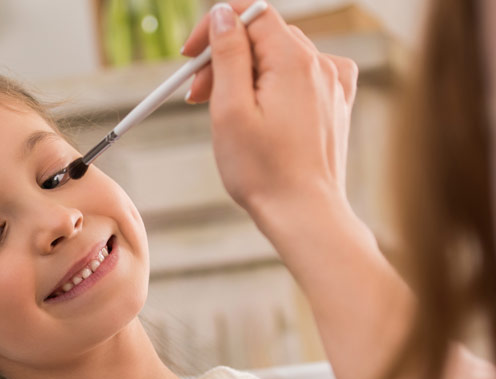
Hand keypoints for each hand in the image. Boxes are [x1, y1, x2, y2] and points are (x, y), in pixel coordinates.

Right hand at [180, 2, 358, 223]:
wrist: (304, 212)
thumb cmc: (262, 170)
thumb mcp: (230, 109)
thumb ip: (227, 54)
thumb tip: (223, 14)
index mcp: (293, 60)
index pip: (252, 14)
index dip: (215, 27)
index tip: (189, 55)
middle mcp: (320, 64)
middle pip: (263, 37)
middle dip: (225, 58)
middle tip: (196, 96)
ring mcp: (333, 83)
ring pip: (281, 57)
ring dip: (246, 74)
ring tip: (224, 111)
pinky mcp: (336, 103)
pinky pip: (303, 76)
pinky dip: (276, 85)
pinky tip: (265, 110)